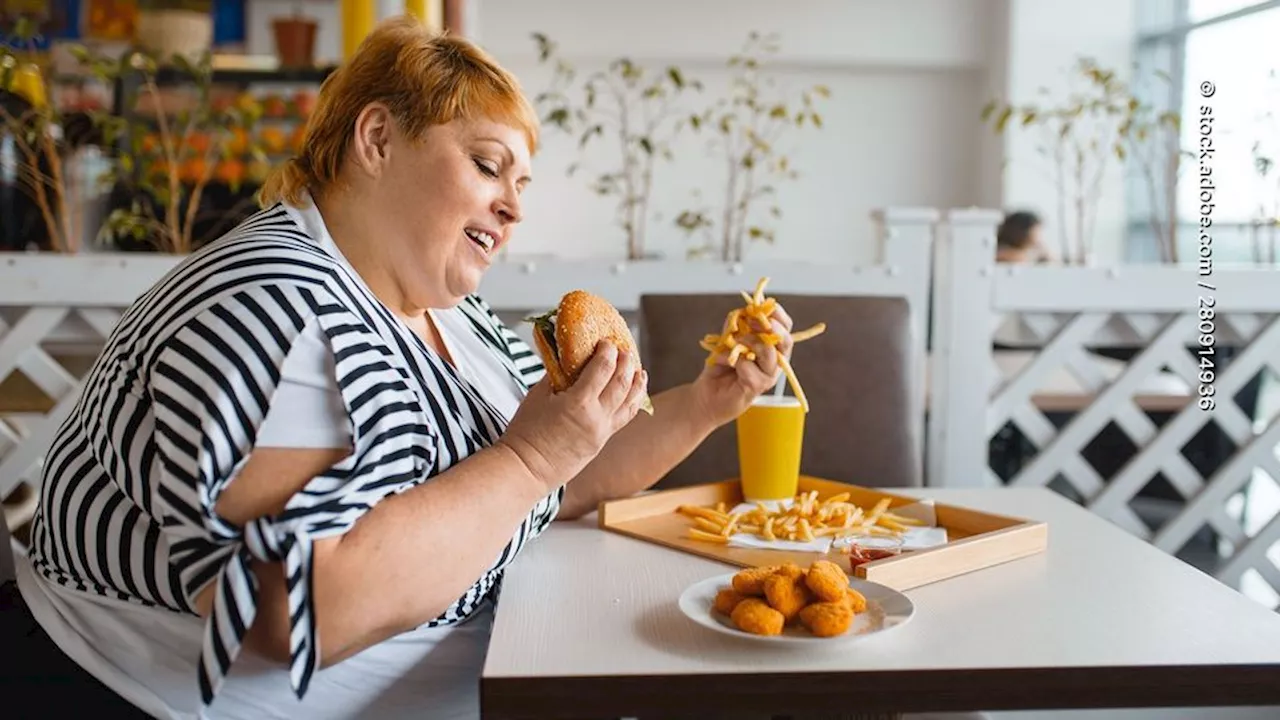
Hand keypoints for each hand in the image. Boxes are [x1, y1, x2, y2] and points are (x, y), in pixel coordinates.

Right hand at [499, 342, 648, 491]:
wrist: (526, 470)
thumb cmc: (525, 433)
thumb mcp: (537, 396)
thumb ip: (557, 375)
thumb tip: (569, 359)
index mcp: (579, 403)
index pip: (603, 369)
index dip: (608, 352)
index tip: (607, 341)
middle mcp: (596, 418)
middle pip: (622, 383)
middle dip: (626, 363)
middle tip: (625, 349)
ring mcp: (602, 433)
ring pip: (630, 403)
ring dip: (636, 384)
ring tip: (639, 371)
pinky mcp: (601, 443)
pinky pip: (623, 419)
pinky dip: (632, 404)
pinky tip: (633, 395)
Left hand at [692, 302, 794, 428]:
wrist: (706, 395)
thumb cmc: (720, 368)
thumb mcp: (728, 340)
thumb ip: (737, 326)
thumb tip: (744, 310)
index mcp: (772, 348)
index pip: (785, 328)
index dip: (778, 315)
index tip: (763, 305)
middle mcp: (775, 363)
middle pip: (786, 341)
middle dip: (771, 327)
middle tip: (752, 321)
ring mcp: (768, 376)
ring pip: (769, 352)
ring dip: (748, 342)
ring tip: (732, 343)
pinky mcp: (757, 387)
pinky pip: (748, 365)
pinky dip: (732, 359)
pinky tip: (724, 362)